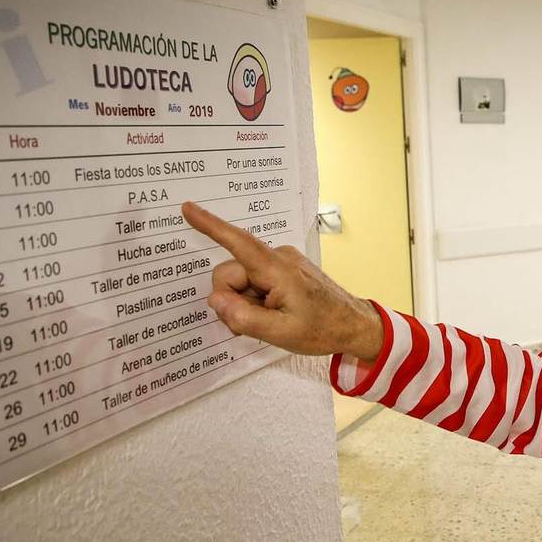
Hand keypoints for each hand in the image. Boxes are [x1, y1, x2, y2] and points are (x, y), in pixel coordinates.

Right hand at [181, 201, 384, 360]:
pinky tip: (270, 314)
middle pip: (230, 273)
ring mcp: (281, 262)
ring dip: (244, 303)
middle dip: (232, 300)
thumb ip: (244, 318)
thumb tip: (216, 300)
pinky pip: (254, 280)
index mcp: (277, 269)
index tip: (187, 208)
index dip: (210, 226)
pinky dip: (254, 299)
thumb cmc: (321, 329)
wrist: (354, 325)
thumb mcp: (280, 332)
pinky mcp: (283, 269)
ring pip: (240, 279)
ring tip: (268, 320)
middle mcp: (277, 258)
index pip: (238, 242)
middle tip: (252, 325)